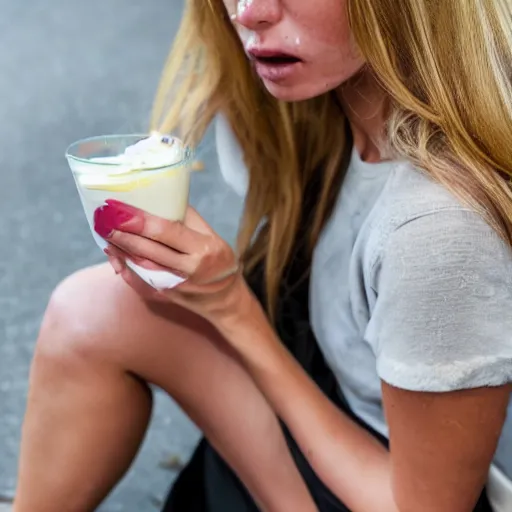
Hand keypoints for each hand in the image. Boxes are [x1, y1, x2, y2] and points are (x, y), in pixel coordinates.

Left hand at [94, 199, 249, 322]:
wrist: (224, 298)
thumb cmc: (219, 260)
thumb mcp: (212, 236)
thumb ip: (188, 218)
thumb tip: (162, 197)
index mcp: (201, 249)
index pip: (165, 232)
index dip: (139, 220)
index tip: (119, 208)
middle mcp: (187, 269)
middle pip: (147, 250)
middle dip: (122, 233)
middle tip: (103, 218)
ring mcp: (173, 285)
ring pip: (140, 265)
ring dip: (119, 248)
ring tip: (104, 232)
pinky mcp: (164, 295)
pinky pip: (139, 280)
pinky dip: (124, 267)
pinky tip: (113, 254)